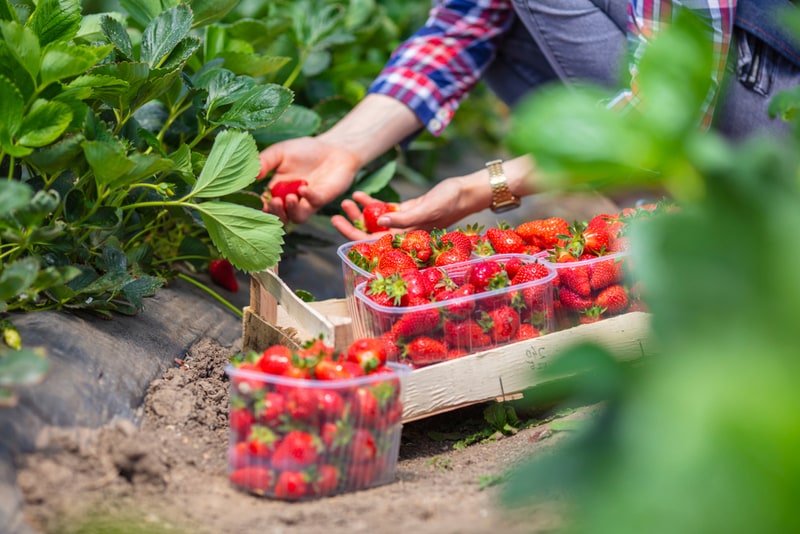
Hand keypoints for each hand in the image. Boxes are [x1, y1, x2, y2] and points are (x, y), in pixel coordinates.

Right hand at [258, 137, 361, 223]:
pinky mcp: (323, 198)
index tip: (259, 202)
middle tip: (274, 201)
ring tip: (289, 197)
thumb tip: (252, 175)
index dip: (261, 208)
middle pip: (280, 217)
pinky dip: (308, 197)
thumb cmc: (305, 150)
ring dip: (291, 210)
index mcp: (277, 190)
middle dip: (276, 212)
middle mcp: (291, 200)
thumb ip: (264, 161)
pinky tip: (303, 188)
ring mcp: (307, 202)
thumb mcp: (279, 152)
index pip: (266, 206)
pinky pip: (314, 203)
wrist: (332, 147)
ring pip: (297, 217)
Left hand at [331, 177, 485, 239]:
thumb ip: (405, 217)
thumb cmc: (451, 200)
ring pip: (376, 223)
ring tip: (347, 201)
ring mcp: (406, 224)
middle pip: (371, 235)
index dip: (353, 236)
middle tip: (336, 213)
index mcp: (408, 240)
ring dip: (360, 214)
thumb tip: (381, 222)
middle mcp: (404, 235)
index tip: (337, 223)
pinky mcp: (409, 212)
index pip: (374, 244)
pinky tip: (360, 196)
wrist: (467, 191)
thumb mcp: (428, 208)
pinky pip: (386, 211)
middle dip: (352, 225)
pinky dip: (372, 205)